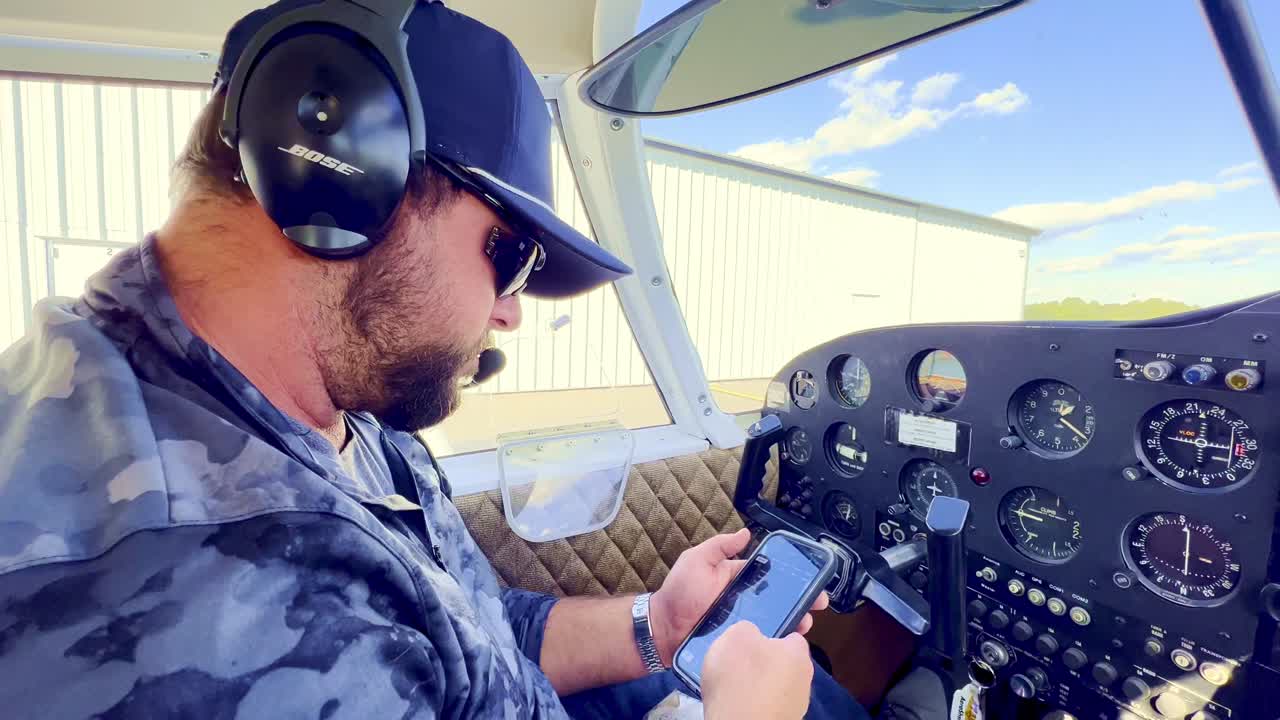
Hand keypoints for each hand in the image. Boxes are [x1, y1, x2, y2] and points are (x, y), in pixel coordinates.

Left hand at [649, 528, 828, 665]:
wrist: (662, 630)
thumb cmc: (678, 592)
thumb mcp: (696, 561)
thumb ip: (719, 547)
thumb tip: (746, 532)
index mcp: (738, 579)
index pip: (770, 576)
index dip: (791, 577)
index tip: (812, 578)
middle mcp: (745, 601)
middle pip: (780, 600)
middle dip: (802, 600)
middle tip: (818, 602)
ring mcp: (744, 622)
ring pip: (776, 621)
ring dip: (794, 621)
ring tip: (806, 623)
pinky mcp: (740, 641)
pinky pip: (762, 640)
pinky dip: (776, 641)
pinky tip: (789, 642)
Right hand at [701, 621, 812, 719]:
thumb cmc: (741, 680)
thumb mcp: (736, 635)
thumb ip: (747, 629)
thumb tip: (751, 635)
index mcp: (798, 653)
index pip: (792, 635)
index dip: (773, 632)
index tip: (755, 636)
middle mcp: (804, 680)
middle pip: (781, 662)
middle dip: (762, 660)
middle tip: (738, 660)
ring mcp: (794, 706)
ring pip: (773, 686)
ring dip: (756, 684)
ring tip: (732, 685)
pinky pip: (765, 705)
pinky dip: (752, 703)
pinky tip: (736, 703)